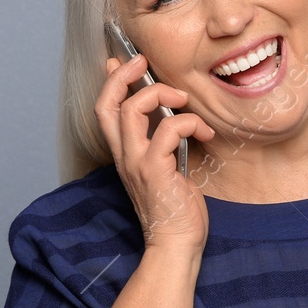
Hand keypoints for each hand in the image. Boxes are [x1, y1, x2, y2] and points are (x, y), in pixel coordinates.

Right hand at [96, 53, 215, 253]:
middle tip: (143, 61)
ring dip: (159, 93)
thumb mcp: (164, 168)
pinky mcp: (155, 171)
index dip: (110, 81)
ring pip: (131, 109)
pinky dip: (187, 122)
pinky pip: (167, 129)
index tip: (122, 62)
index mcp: (125, 154)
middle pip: (107, 104)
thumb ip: (161, 143)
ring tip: (182, 100)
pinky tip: (203, 130)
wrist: (176, 245)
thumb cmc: (176, 209)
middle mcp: (125, 156)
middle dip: (123, 75)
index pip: (104, 110)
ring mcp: (137, 163)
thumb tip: (169, 116)